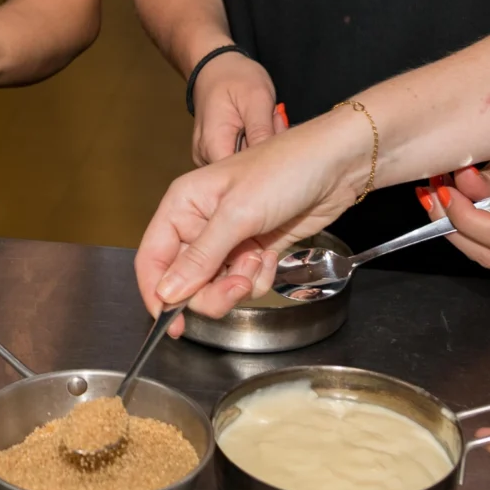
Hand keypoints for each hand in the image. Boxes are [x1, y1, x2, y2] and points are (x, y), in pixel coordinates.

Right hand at [134, 108, 368, 324]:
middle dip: (211, 291)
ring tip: (260, 257)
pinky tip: (272, 256)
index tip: (172, 324)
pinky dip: (259, 278)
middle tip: (237, 285)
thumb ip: (200, 257)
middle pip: (185, 280)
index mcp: (183, 205)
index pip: (153, 258)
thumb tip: (167, 291)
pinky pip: (245, 282)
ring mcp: (230, 238)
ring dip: (240, 283)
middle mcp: (200, 223)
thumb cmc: (286, 169)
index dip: (157, 293)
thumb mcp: (238, 214)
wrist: (337, 165)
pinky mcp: (256, 249)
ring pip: (216, 286)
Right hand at [191, 52, 279, 164]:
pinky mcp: (213, 154)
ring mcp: (206, 156)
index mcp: (213, 143)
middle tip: (275, 119)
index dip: (265, 165)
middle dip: (266, 151)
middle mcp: (204, 155)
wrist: (215, 68)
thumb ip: (262, 132)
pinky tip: (258, 127)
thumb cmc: (234, 77)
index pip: (239, 177)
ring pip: (243, 166)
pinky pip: (238, 159)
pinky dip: (254, 145)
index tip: (278, 137)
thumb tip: (271, 163)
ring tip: (266, 119)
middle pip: (242, 172)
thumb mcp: (256, 99)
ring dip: (261, 147)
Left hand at [438, 146, 489, 268]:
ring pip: (486, 255)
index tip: (444, 192)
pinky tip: (450, 206)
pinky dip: (467, 229)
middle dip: (453, 226)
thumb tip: (454, 187)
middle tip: (431, 195)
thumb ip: (489, 179)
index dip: (467, 219)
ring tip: (436, 197)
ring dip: (454, 228)